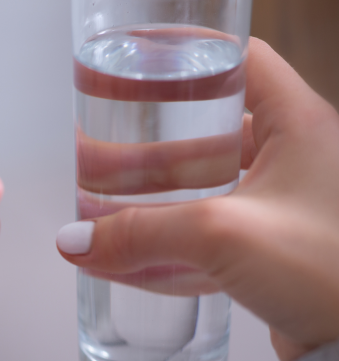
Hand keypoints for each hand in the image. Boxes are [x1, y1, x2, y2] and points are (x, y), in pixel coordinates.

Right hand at [57, 38, 338, 360]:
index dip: (190, 57)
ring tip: (105, 205)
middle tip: (103, 153)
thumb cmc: (330, 274)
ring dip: (155, 196)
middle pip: (207, 132)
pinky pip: (212, 229)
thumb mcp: (223, 235)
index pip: (242, 62)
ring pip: (205, 185)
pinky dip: (172, 237)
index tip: (144, 69)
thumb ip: (143, 233)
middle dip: (149, 146)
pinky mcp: (274, 245)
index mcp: (298, 125)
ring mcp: (285, 203)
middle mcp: (294, 157)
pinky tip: (132, 255)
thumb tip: (76, 241)